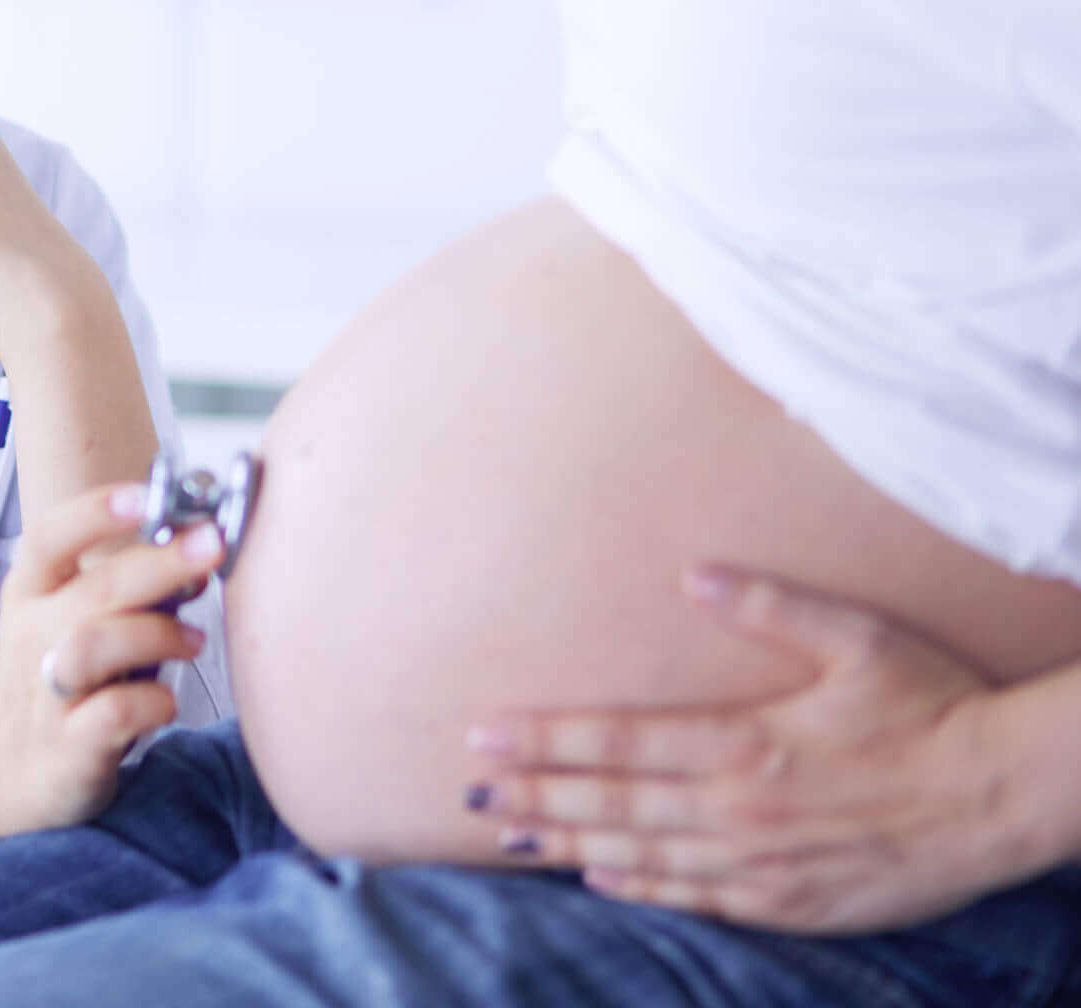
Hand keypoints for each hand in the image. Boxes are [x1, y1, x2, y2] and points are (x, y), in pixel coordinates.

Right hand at [0, 483, 218, 837]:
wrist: (1, 765)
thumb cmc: (55, 676)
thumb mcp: (66, 617)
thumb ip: (124, 583)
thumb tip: (200, 544)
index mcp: (32, 592)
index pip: (50, 537)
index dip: (94, 512)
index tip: (144, 495)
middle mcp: (33, 635)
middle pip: (93, 589)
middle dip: (159, 563)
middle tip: (210, 547)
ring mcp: (49, 692)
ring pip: (95, 647)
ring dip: (156, 634)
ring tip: (194, 639)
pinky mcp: (71, 746)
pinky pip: (114, 715)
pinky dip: (153, 701)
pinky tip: (167, 701)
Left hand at [464, 565, 1031, 934]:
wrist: (1006, 796)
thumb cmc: (934, 704)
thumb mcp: (859, 636)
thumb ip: (770, 603)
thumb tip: (693, 571)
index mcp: (746, 743)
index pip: (617, 741)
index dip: (544, 740)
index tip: (482, 734)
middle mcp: (740, 811)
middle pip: (612, 806)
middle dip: (534, 797)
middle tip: (468, 791)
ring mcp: (764, 865)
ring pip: (642, 857)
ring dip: (569, 846)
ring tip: (508, 835)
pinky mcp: (792, 902)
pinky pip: (699, 897)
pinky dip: (642, 887)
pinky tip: (598, 878)